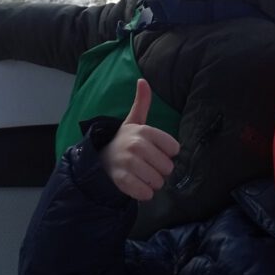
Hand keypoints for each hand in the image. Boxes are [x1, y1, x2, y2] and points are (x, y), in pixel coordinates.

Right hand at [102, 79, 179, 200]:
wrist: (100, 159)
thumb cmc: (124, 140)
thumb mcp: (134, 120)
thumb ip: (142, 102)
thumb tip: (142, 80)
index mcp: (143, 131)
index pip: (174, 148)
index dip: (168, 153)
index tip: (157, 151)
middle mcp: (136, 145)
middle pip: (167, 167)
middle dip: (161, 170)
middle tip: (150, 165)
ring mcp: (128, 163)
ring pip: (157, 181)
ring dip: (154, 183)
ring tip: (144, 176)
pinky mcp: (122, 180)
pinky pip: (144, 193)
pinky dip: (145, 193)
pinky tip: (139, 186)